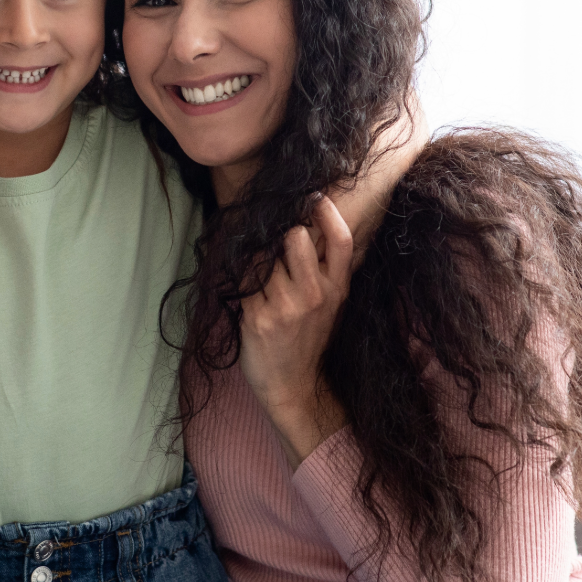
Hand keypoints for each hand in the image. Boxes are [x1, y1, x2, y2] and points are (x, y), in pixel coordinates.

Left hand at [238, 196, 353, 467]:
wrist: (292, 385)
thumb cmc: (307, 337)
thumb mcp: (330, 302)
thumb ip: (325, 267)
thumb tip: (313, 221)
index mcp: (336, 288)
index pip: (341, 242)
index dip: (328, 213)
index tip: (315, 197)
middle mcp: (314, 295)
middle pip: (295, 237)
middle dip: (282, 234)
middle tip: (275, 247)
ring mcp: (286, 306)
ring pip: (263, 257)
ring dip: (257, 260)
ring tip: (261, 279)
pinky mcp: (258, 318)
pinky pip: (243, 281)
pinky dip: (241, 283)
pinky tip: (249, 298)